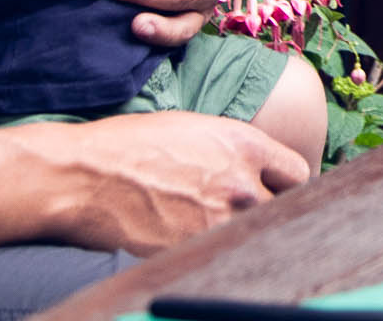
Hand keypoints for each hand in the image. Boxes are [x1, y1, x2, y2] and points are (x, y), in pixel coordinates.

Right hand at [29, 111, 308, 251]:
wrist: (85, 177)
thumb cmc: (130, 145)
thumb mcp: (194, 129)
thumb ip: (234, 151)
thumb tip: (256, 171)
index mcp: (243, 144)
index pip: (298, 173)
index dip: (285, 185)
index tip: (274, 190)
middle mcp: (240, 183)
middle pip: (281, 209)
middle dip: (266, 210)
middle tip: (243, 212)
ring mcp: (219, 221)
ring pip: (253, 233)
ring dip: (239, 231)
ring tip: (212, 225)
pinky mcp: (194, 249)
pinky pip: (220, 253)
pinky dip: (213, 250)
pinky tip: (191, 238)